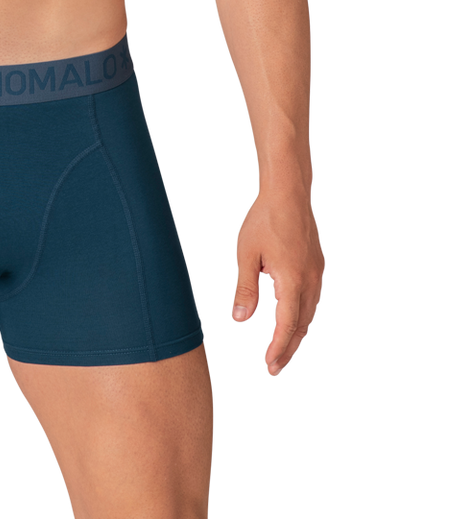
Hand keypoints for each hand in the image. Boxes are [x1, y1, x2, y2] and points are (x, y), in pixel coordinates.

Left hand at [229, 190, 325, 378]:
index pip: (286, 326)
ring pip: (311, 313)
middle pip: (302, 325)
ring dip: (298, 335)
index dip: (278, 349)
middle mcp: (311, 281)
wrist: (288, 191)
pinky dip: (304, 316)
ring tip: (285, 351)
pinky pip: (314, 299)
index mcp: (292, 281)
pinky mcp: (319, 264)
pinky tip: (295, 319)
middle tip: (275, 369)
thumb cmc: (264, 219)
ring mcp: (318, 272)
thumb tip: (240, 321)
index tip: (269, 367)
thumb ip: (244, 288)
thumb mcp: (246, 254)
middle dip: (289, 349)